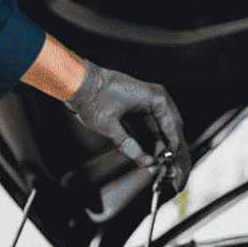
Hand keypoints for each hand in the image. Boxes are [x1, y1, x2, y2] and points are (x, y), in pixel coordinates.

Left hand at [65, 60, 190, 190]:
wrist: (77, 83)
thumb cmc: (93, 97)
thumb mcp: (110, 126)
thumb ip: (129, 146)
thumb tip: (145, 161)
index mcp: (153, 98)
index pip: (170, 125)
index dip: (171, 144)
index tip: (169, 159)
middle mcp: (151, 97)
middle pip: (163, 126)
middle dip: (162, 145)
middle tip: (159, 163)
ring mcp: (142, 100)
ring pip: (153, 126)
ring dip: (153, 142)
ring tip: (151, 160)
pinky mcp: (132, 105)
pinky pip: (143, 123)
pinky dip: (144, 136)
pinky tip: (143, 151)